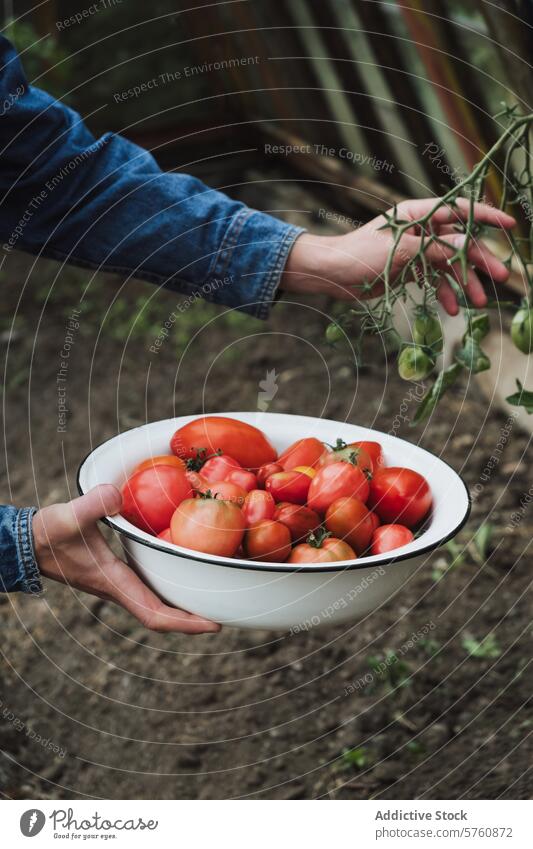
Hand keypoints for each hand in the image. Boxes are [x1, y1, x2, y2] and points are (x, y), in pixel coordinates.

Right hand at [32, 485, 220, 633]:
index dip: (185, 624)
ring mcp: (118, 582)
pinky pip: (149, 585)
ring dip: (182, 604)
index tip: (214, 626)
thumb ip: (93, 504)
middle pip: (163, 614)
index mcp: (115, 584)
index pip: (155, 614)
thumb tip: (117, 493)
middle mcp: (120, 589)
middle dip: (193, 618)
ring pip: (156, 601)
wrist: (28, 543)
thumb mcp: (70, 516)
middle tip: (225, 612)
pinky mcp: (115, 572)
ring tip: (210, 595)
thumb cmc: (47, 534)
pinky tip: (180, 567)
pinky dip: (168, 584)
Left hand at [281, 198, 515, 314]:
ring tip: (476, 303)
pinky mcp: (410, 270)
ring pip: (450, 265)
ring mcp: (417, 251)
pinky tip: (452, 308)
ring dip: (463, 283)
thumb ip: (436, 249)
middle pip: (460, 242)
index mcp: (418, 214)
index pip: (459, 210)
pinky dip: (444, 293)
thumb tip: (468, 245)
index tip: (509, 225)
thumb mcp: (402, 251)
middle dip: (479, 261)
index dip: (485, 216)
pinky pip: (435, 280)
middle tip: (498, 278)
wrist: (331, 275)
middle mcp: (421, 230)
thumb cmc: (360, 254)